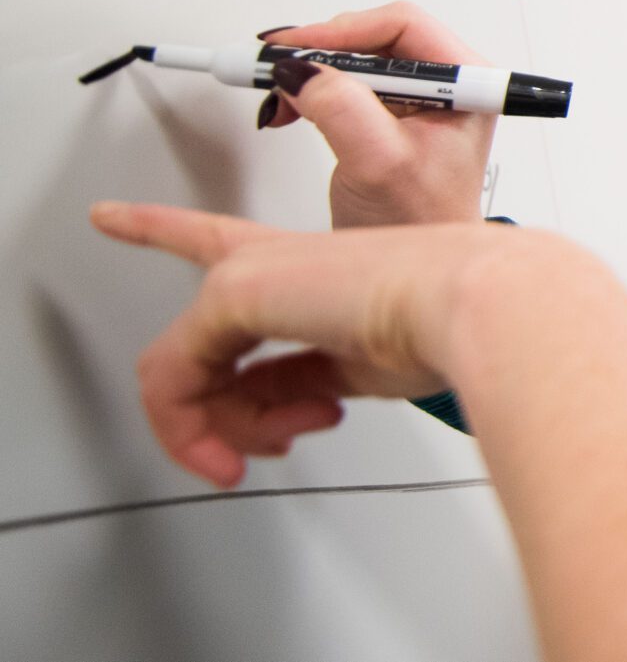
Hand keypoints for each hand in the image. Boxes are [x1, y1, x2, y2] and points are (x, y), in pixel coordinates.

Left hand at [88, 201, 541, 486]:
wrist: (479, 304)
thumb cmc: (454, 324)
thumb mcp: (362, 368)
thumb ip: (301, 382)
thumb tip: (268, 413)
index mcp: (315, 266)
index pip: (219, 244)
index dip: (157, 228)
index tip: (109, 214)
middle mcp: (275, 260)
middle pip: (203, 345)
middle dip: (225, 417)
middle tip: (266, 450)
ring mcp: (250, 274)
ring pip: (186, 370)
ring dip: (226, 430)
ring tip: (282, 441)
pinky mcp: (235, 292)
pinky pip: (176, 379)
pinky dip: (197, 429)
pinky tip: (243, 447)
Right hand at [259, 3, 494, 227]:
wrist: (417, 264)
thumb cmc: (422, 220)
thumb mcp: (379, 162)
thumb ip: (341, 109)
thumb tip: (302, 70)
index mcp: (465, 83)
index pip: (403, 25)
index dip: (344, 32)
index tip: (296, 49)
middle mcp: (446, 85)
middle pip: (374, 38)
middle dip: (319, 53)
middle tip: (275, 68)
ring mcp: (417, 99)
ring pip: (354, 61)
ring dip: (310, 73)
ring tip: (279, 96)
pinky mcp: (389, 115)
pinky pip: (344, 83)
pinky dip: (310, 92)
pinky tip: (288, 108)